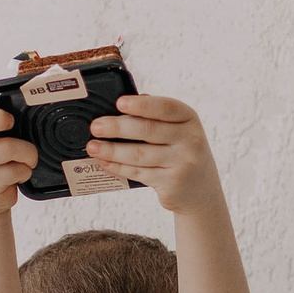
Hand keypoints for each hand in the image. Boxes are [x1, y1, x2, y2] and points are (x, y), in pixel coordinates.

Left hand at [86, 95, 219, 212]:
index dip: (141, 106)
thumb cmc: (181, 152)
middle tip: (95, 126)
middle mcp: (190, 140)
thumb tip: (124, 102)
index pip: (165, 108)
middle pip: (148, 130)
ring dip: (112, 150)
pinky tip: (105, 162)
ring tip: (93, 147)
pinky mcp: (171, 183)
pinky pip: (139, 173)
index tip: (119, 103)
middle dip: (118, 127)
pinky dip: (119, 167)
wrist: (201, 190)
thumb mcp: (178, 130)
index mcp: (189, 119)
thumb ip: (157, 116)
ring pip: (140, 154)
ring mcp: (182, 163)